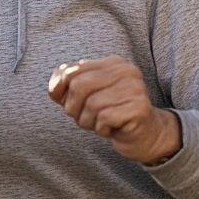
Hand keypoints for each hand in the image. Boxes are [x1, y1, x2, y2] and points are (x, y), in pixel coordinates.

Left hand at [48, 56, 180, 164]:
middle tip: (84, 118)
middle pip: (79, 85)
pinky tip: (112, 129)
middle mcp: (126, 71)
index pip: (72, 70)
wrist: (143, 135)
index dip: (61, 90)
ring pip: (92, 105)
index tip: (65, 102)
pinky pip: (105, 118)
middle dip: (74, 108)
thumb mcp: (83, 97)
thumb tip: (55, 87)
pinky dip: (102, 129)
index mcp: (112, 63)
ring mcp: (136, 88)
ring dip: (89, 122)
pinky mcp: (140, 108)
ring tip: (100, 124)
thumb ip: (66, 86)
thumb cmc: (111, 113)